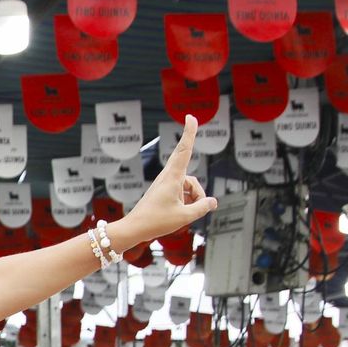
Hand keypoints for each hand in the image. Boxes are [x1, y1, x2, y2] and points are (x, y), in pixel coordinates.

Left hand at [115, 114, 216, 248]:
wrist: (134, 228)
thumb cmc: (156, 221)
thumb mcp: (185, 217)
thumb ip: (202, 207)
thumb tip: (213, 202)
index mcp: (173, 177)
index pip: (184, 150)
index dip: (190, 133)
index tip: (191, 118)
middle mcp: (168, 177)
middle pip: (191, 177)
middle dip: (196, 191)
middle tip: (187, 167)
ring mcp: (165, 184)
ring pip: (189, 186)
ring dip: (192, 199)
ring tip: (182, 215)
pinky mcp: (163, 191)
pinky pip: (182, 192)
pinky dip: (186, 201)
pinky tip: (179, 214)